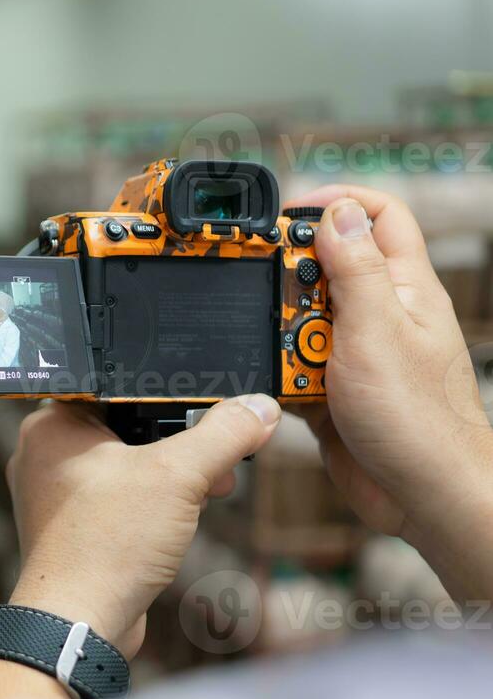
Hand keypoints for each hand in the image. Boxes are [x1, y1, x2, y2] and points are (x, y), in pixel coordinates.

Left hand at [4, 398, 280, 658]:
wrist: (80, 622)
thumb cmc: (106, 544)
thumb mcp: (178, 475)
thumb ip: (223, 434)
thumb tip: (257, 407)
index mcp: (51, 426)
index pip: (115, 386)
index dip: (166, 394)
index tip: (206, 405)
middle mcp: (45, 455)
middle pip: (127, 426)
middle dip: (180, 442)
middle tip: (217, 454)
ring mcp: (56, 494)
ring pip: (128, 464)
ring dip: (174, 474)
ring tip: (212, 485)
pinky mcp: (73, 526)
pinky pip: (121, 498)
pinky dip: (154, 501)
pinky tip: (187, 513)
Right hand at [288, 186, 492, 597]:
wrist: (422, 495)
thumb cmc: (418, 419)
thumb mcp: (377, 329)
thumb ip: (357, 268)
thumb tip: (339, 210)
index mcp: (405, 287)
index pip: (378, 217)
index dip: (335, 203)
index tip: (288, 214)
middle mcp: (382, 315)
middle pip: (325, 269)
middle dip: (292, 282)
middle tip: (276, 300)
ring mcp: (357, 353)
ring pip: (300, 321)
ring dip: (282, 336)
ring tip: (290, 358)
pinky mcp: (334, 390)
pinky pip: (291, 367)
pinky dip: (278, 374)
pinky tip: (280, 387)